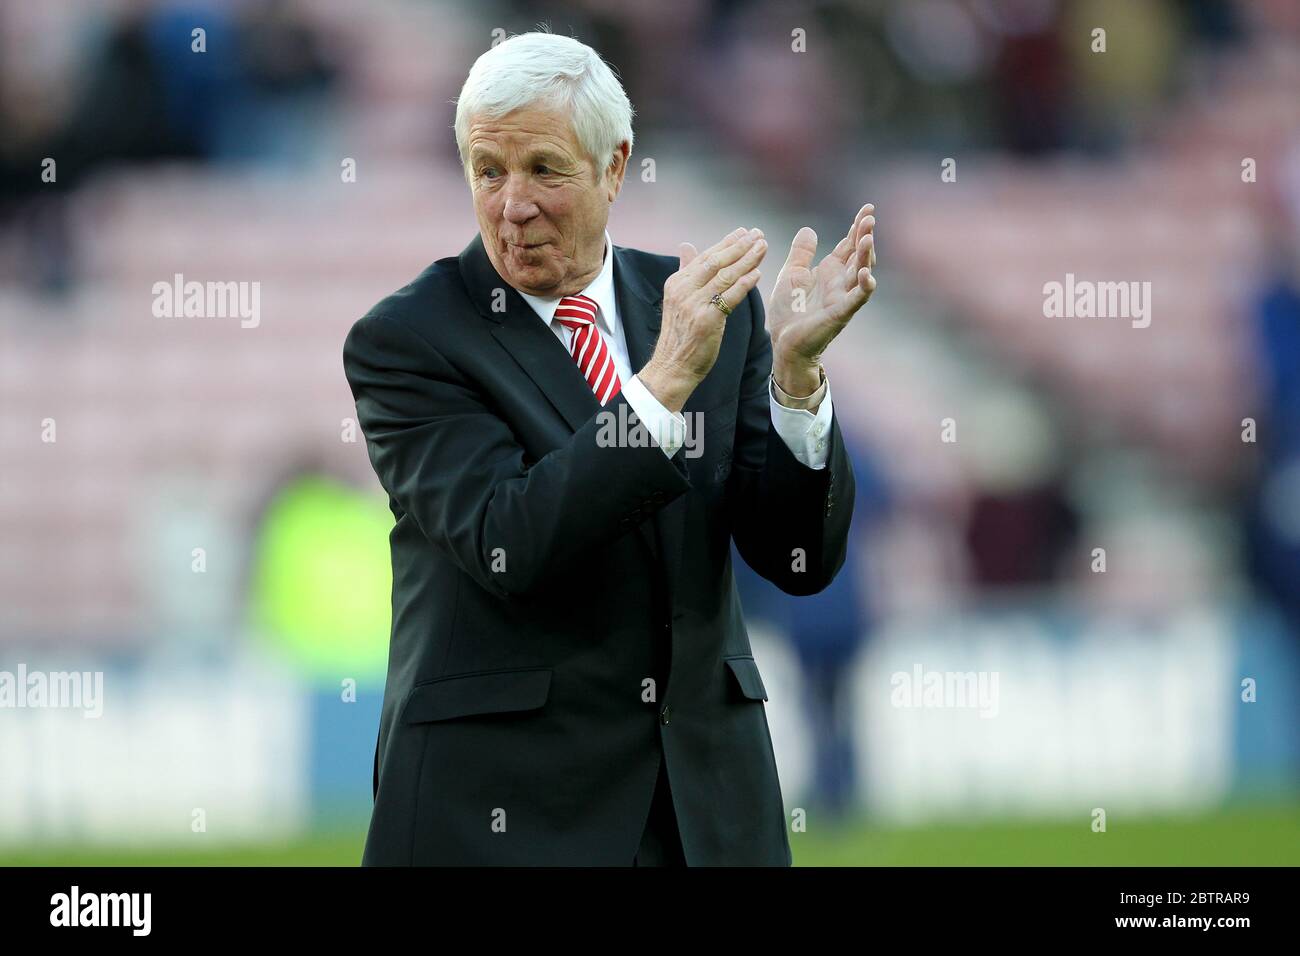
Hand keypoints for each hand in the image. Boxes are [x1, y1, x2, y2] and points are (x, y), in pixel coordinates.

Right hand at [639, 227, 767, 410]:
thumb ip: (686, 272)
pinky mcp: (706, 321)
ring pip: (725, 276)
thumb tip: (687, 246)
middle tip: (758, 234)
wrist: (672, 367)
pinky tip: (757, 273)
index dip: (727, 242)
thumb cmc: (679, 336)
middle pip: (716, 262)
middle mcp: (684, 290)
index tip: (744, 232)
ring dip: (746, 260)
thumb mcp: (677, 299)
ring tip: (763, 247)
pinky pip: (728, 297)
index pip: (706, 257)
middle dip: (739, 246)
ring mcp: (694, 305)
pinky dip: (744, 284)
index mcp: (677, 283)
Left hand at [767, 203, 876, 392]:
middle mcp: (841, 282)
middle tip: (870, 217)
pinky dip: (864, 287)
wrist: (784, 343)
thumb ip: (801, 253)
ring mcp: (842, 298)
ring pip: (861, 273)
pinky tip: (867, 274)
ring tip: (868, 238)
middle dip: (865, 236)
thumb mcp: (791, 275)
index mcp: (830, 271)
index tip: (867, 208)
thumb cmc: (789, 312)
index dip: (857, 227)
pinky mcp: (840, 314)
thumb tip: (809, 229)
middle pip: (858, 255)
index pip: (848, 245)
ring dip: (866, 256)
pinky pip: (856, 299)